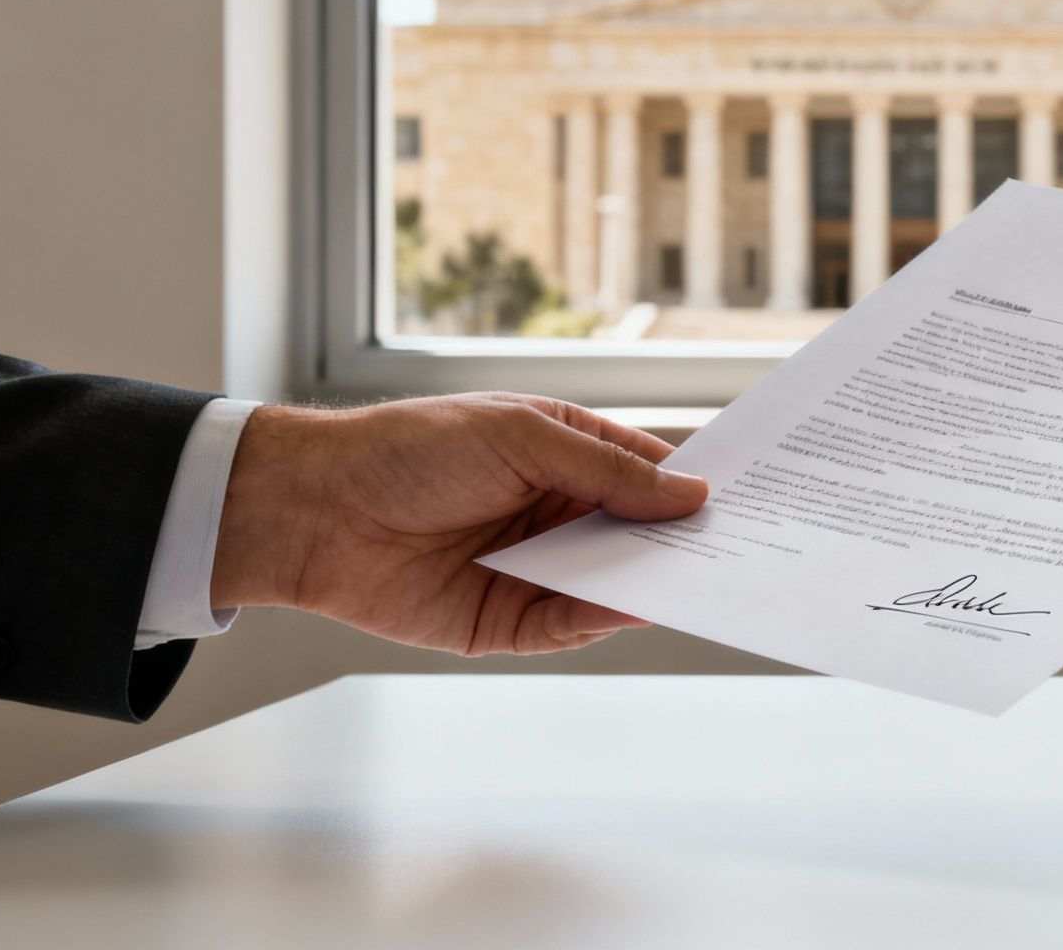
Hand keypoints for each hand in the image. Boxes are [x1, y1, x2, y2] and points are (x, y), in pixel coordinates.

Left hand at [209, 393, 706, 654]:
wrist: (314, 509)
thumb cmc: (412, 449)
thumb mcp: (523, 437)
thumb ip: (609, 471)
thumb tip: (691, 496)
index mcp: (564, 454)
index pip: (647, 473)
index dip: (692, 487)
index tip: (748, 500)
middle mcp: (556, 514)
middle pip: (639, 535)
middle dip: (682, 543)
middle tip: (742, 552)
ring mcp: (534, 570)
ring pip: (611, 584)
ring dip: (650, 582)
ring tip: (699, 581)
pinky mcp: (505, 622)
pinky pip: (568, 624)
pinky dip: (601, 617)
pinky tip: (632, 606)